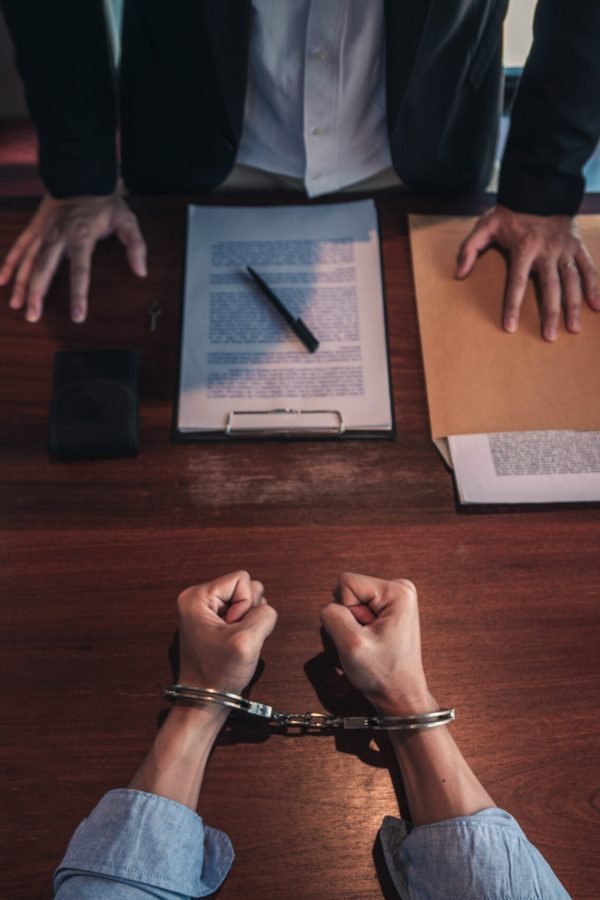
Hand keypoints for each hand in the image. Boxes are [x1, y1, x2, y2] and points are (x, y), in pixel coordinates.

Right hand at [0, 188, 146, 322]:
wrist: (82, 174)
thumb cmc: (105, 202)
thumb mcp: (127, 221)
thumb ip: (135, 246)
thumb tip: (141, 271)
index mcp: (81, 237)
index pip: (80, 272)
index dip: (78, 295)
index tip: (77, 316)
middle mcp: (58, 236)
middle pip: (44, 269)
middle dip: (37, 294)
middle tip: (33, 316)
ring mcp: (44, 232)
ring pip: (28, 261)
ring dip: (21, 284)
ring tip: (17, 305)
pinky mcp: (35, 227)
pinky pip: (19, 246)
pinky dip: (9, 263)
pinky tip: (2, 280)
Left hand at [176, 571, 277, 694]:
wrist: (205, 700)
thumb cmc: (218, 675)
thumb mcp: (247, 642)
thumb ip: (264, 615)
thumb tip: (265, 609)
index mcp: (196, 596)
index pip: (242, 579)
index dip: (247, 604)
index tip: (232, 630)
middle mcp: (197, 598)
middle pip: (244, 586)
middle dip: (248, 612)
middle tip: (232, 637)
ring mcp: (205, 610)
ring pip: (245, 600)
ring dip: (247, 621)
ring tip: (232, 641)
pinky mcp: (213, 621)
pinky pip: (241, 612)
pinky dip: (244, 628)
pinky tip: (232, 644)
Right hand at [320, 573, 433, 715]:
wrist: (399, 694)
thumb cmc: (384, 674)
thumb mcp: (351, 644)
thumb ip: (332, 616)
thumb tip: (328, 606)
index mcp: (397, 591)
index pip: (346, 582)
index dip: (346, 611)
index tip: (365, 633)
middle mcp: (398, 589)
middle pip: (348, 590)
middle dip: (350, 617)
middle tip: (367, 639)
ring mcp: (393, 600)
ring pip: (350, 601)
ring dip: (352, 624)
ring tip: (370, 642)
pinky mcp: (386, 610)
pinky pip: (356, 610)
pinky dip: (357, 628)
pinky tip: (371, 642)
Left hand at [456, 204, 599, 340]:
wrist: (540, 190)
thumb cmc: (510, 212)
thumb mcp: (485, 225)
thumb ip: (469, 248)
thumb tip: (459, 273)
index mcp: (524, 248)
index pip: (517, 282)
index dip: (513, 305)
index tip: (511, 327)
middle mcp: (547, 251)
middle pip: (550, 287)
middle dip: (550, 314)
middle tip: (549, 337)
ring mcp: (564, 249)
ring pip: (572, 281)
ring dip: (573, 306)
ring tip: (573, 329)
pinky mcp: (577, 246)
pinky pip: (588, 268)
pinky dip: (594, 287)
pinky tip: (596, 306)